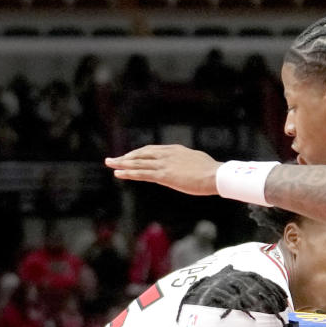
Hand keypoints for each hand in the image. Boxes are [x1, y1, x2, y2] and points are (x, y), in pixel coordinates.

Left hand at [104, 145, 219, 195]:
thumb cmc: (212, 171)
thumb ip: (190, 163)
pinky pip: (142, 174)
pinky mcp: (164, 176)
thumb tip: (192, 167)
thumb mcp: (199, 162)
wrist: (215, 175)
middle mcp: (166, 154)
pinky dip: (129, 173)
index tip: (131, 158)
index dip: (139, 154)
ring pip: (138, 163)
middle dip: (126, 157)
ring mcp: (164, 164)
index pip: (152, 151)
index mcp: (175, 150)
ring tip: (110, 164)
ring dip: (122, 163)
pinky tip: (119, 173)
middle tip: (113, 159)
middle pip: (141, 154)